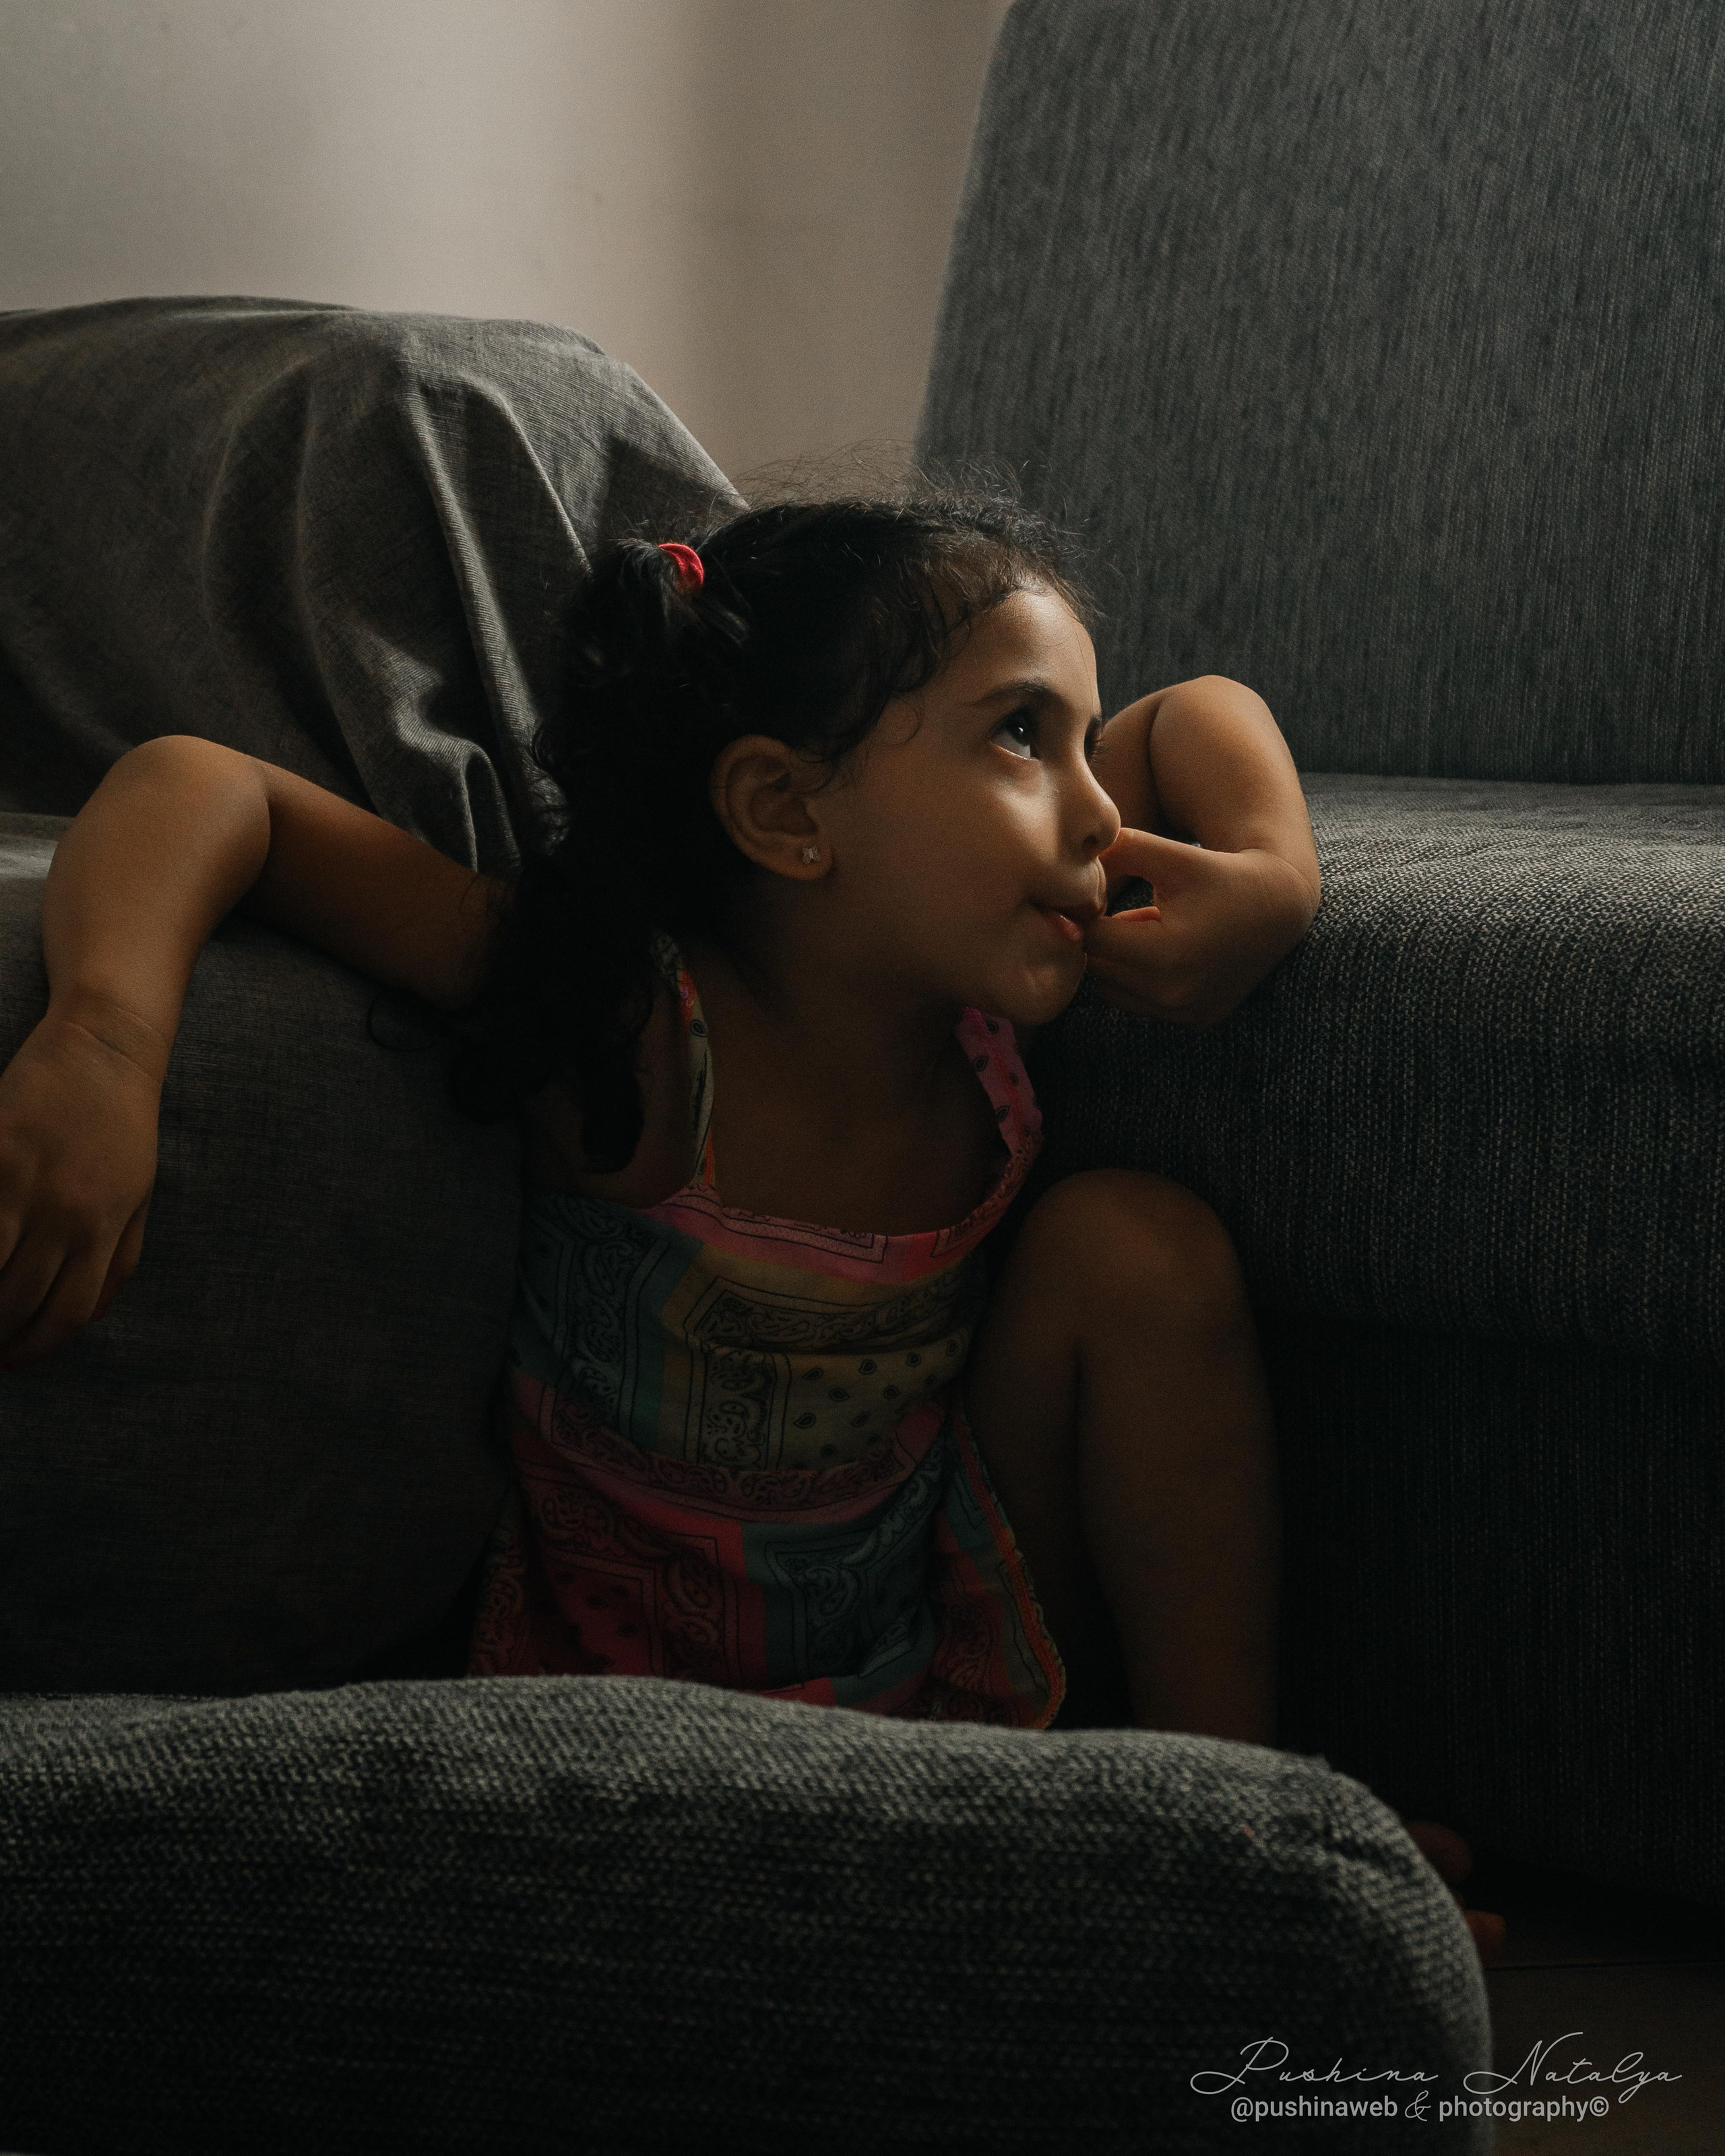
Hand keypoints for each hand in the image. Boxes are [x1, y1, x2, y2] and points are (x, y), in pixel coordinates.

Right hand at [0, 1006, 161, 1370]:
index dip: (35, 1347)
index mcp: (103, 1229)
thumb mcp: (138, 1197)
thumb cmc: (123, 1128)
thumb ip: (120, 1258)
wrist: (106, 1050)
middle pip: (16, 1299)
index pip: (67, 1313)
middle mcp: (65, 1213)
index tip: (12, 1361)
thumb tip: (93, 1315)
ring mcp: (24, 1182)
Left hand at [1083, 829, 1319, 1028]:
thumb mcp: (1172, 854)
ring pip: (1113, 991)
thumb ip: (1121, 850)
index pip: (1093, 939)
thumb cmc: (1219, 874)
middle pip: (1098, 969)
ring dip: (1115, 963)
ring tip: (1142, 932)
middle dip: (1100, 940)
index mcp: (1166, 953)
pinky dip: (1137, 981)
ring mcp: (1185, 1012)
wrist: (1277, 908)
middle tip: (1116, 913)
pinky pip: (1139, 1004)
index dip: (1088, 915)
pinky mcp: (1195, 1021)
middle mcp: (1174, 993)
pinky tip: (1159, 952)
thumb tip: (1075, 863)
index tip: (1097, 898)